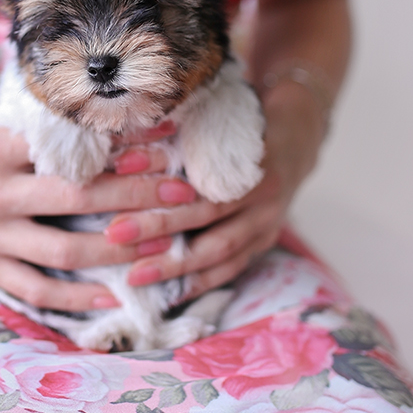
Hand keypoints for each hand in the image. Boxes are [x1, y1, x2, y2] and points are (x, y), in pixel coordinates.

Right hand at [0, 98, 195, 311]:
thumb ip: (25, 108)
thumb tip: (85, 93)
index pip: (71, 151)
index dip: (121, 151)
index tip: (166, 148)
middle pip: (80, 199)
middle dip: (138, 198)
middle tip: (183, 195)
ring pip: (66, 251)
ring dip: (119, 250)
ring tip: (164, 245)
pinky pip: (35, 289)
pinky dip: (75, 298)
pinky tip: (111, 297)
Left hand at [107, 80, 325, 299]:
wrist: (297, 139)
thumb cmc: (242, 125)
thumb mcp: (216, 119)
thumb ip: (178, 132)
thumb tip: (122, 150)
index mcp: (251, 156)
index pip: (201, 173)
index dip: (160, 180)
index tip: (119, 182)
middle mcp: (264, 192)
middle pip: (207, 214)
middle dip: (157, 227)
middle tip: (114, 234)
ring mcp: (269, 221)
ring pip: (221, 251)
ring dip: (175, 265)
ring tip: (133, 276)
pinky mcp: (265, 241)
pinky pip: (232, 269)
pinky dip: (200, 282)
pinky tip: (168, 294)